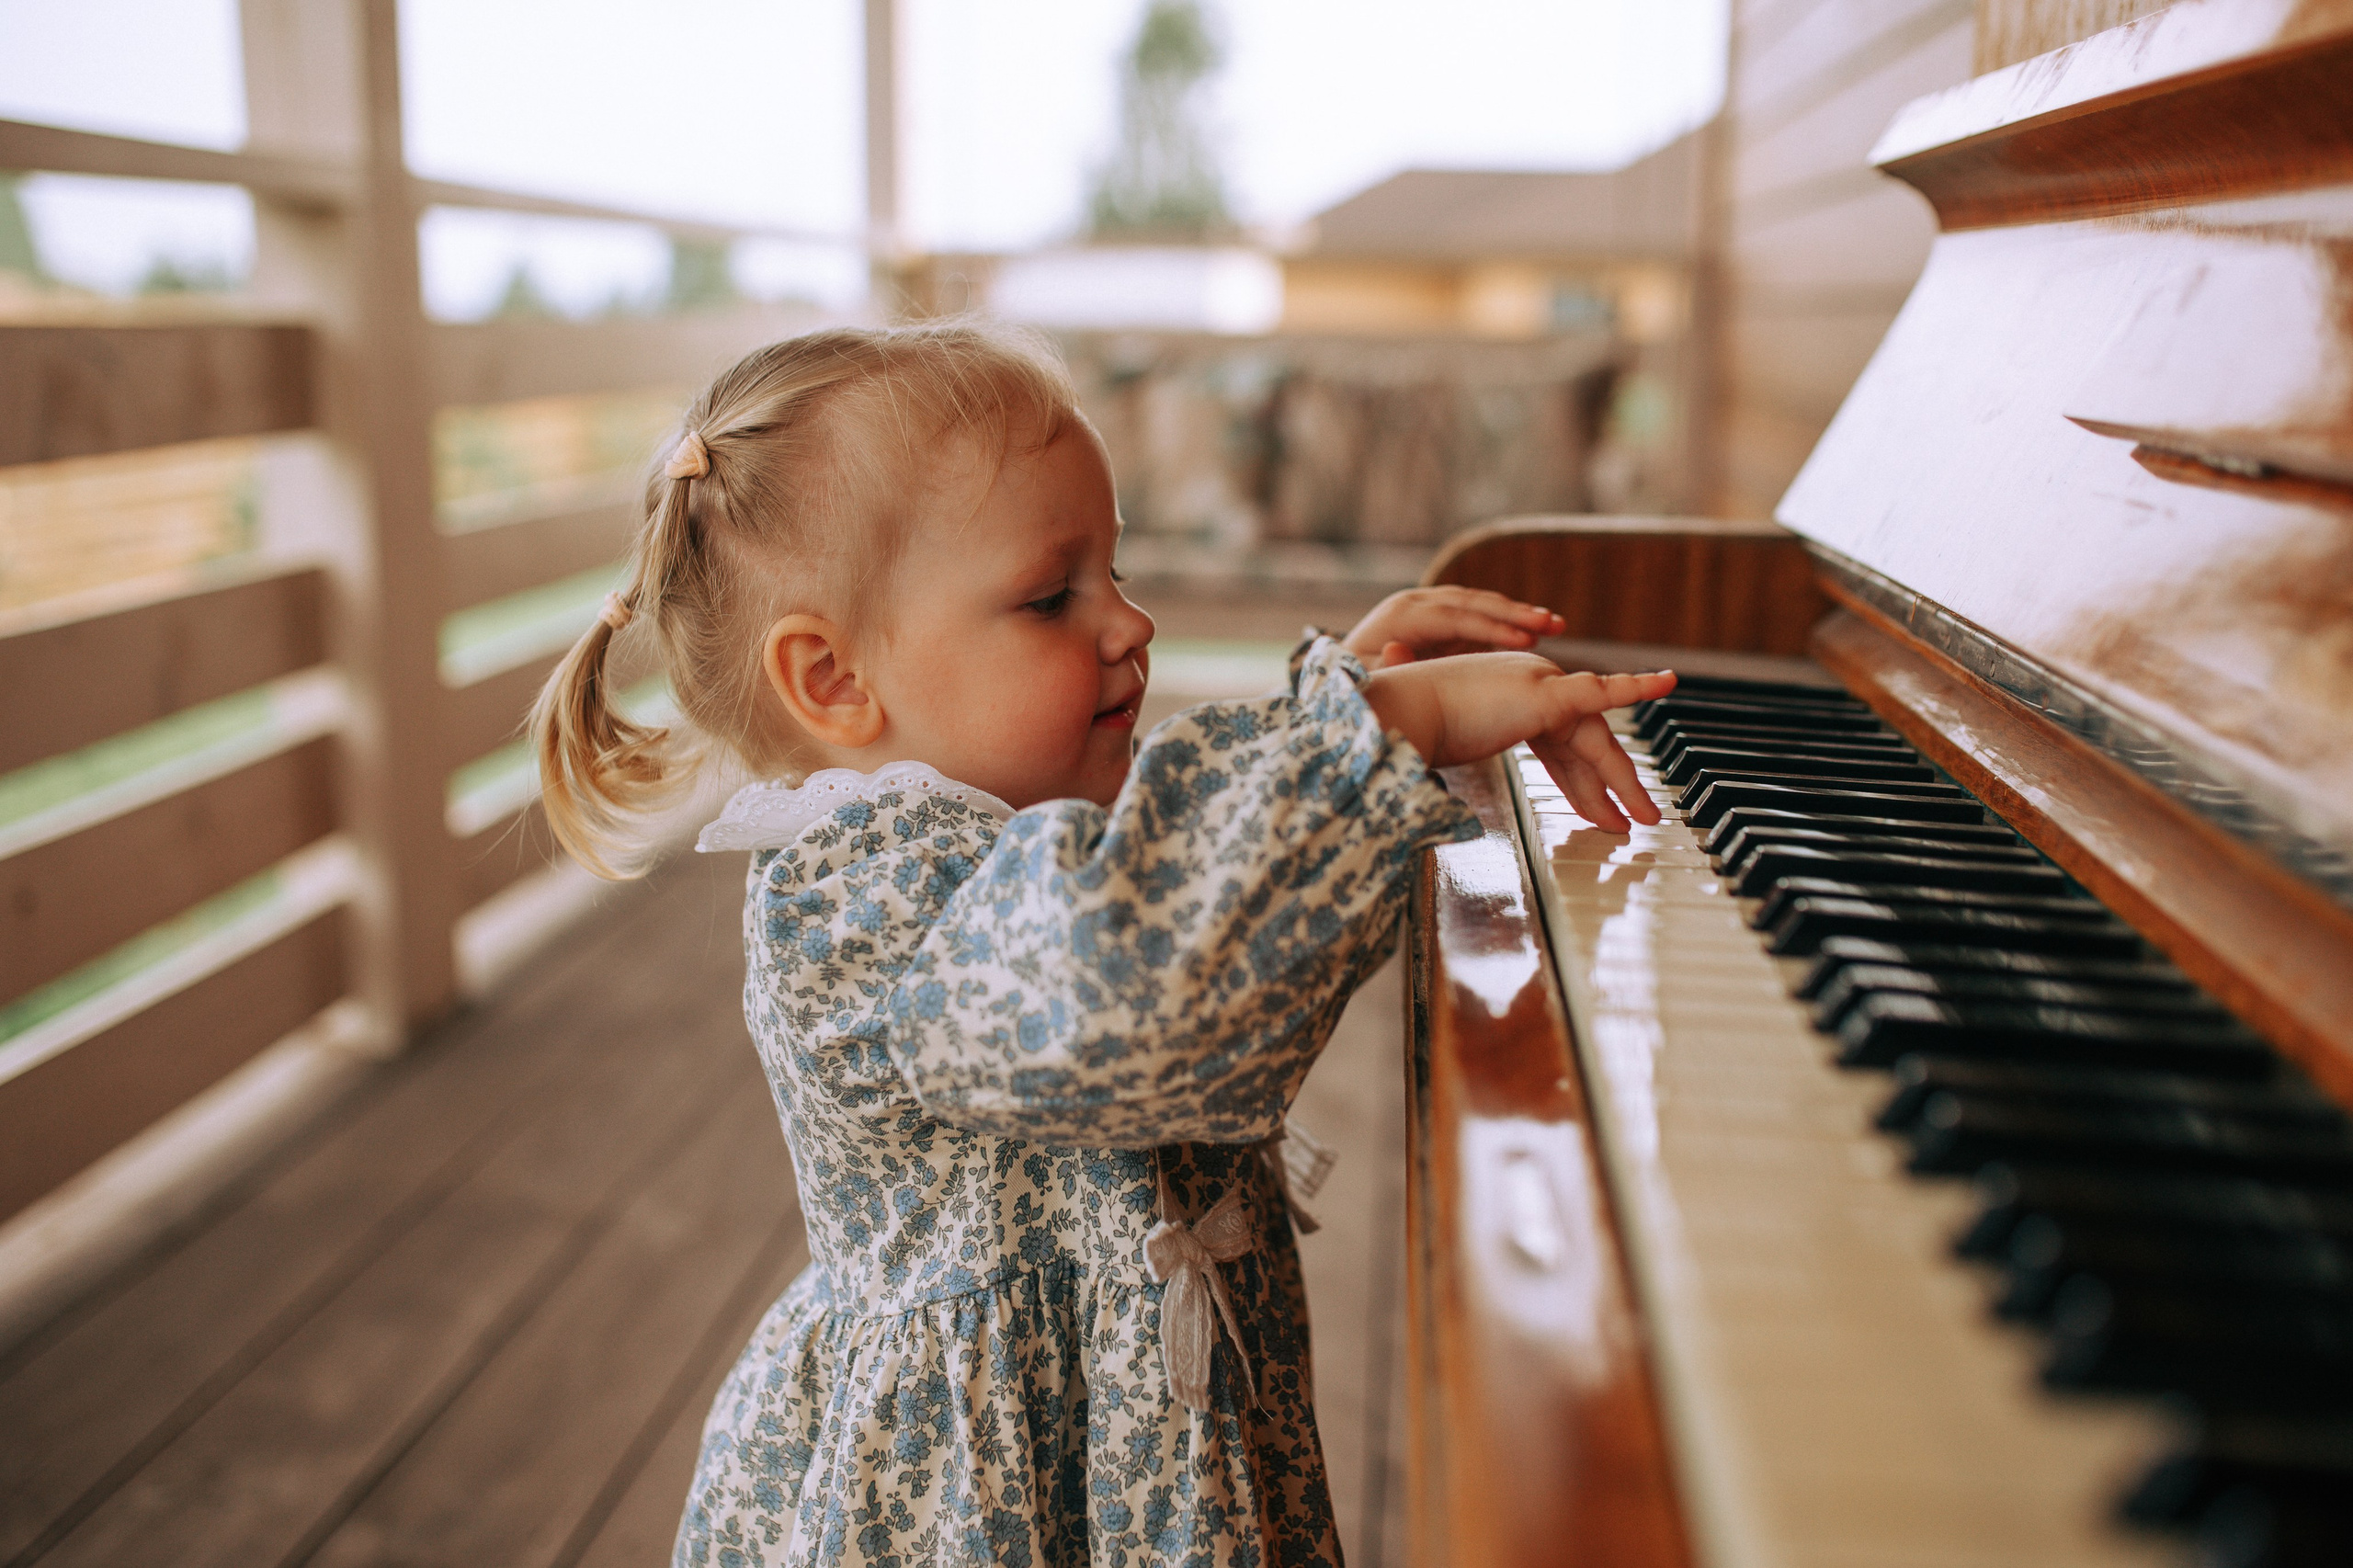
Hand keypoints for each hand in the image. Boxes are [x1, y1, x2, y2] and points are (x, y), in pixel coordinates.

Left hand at [1341, 587, 1564, 666]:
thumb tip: (1397, 655)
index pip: (1451, 618)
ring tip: (1555, 625)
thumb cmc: (1360, 687)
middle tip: (1549, 624)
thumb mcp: (1369, 682)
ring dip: (1518, 614)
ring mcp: (1435, 612)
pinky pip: (1484, 620)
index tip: (1523, 641)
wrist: (1350, 680)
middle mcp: (1420, 605)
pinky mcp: (1449, 626)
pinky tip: (1539, 632)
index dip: (1488, 628)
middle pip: (1472, 603)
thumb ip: (1388, 670)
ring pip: (1482, 606)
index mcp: (1401, 616)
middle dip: (1512, 613)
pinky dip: (1511, 625)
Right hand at [1363, 653, 1675, 830]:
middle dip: (1604, 788)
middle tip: (1627, 822)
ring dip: (1621, 780)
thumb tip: (1421, 801)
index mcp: (1507, 696)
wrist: (1395, 719)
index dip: (1577, 783)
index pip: (1557, 744)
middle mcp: (1529, 681)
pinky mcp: (1547, 693)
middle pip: (1580, 744)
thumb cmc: (1403, 737)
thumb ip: (1448, 765)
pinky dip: (1636, 686)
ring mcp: (1541, 682)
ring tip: (1642, 817)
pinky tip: (1666, 682)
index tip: (1595, 813)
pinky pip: (1602, 693)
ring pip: (1595, 739)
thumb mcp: (1439, 752)